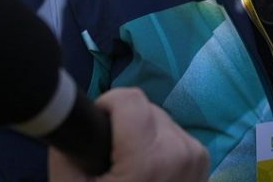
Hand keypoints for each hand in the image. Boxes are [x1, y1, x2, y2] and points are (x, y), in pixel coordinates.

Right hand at [48, 87, 209, 181]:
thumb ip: (67, 150)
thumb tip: (68, 116)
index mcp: (150, 158)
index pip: (129, 99)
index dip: (106, 106)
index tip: (96, 128)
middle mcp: (181, 152)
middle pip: (146, 108)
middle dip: (124, 126)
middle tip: (109, 160)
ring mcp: (197, 158)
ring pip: (161, 120)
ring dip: (142, 136)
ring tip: (128, 170)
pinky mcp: (204, 164)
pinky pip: (176, 136)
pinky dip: (159, 147)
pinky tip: (147, 174)